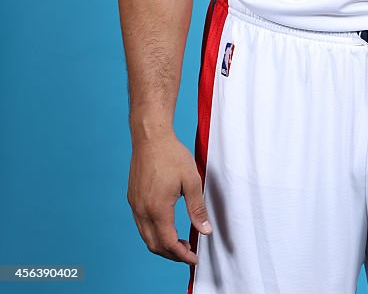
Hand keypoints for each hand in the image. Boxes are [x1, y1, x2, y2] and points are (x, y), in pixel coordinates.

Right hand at [127, 129, 212, 263]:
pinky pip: (141, 225)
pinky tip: (167, 225)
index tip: (194, 258)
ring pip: (146, 237)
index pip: (168, 243)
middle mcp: (142, 210)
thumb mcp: (191, 180)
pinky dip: (154, 233)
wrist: (150, 137)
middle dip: (172, 254)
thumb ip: (197, 208)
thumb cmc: (171, 155)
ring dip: (162, 244)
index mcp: (158, 208)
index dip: (182, 255)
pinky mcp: (132, 198)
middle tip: (188, 252)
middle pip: (155, 245)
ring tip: (180, 241)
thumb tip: (205, 230)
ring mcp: (135, 205)